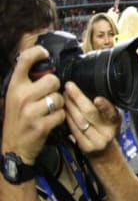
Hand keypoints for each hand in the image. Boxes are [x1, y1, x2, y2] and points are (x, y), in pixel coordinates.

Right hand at [1, 46, 64, 163]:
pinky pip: (61, 114)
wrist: (14, 148)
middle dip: (55, 89)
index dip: (37, 52)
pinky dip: (60, 118)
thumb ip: (27, 83)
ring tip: (48, 111)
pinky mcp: (41, 125)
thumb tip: (45, 66)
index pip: (24, 60)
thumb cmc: (18, 120)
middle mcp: (21, 96)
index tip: (45, 54)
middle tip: (48, 97)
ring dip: (59, 105)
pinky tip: (50, 121)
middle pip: (53, 80)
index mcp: (14, 87)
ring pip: (59, 98)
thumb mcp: (15, 98)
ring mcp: (30, 111)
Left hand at [63, 82, 120, 155]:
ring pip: (80, 121)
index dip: (104, 106)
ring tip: (64, 96)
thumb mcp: (110, 117)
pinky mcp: (86, 146)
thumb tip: (87, 89)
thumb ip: (103, 107)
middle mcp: (108, 131)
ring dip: (70, 107)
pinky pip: (74, 130)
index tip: (97, 99)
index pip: (111, 112)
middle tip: (70, 87)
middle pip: (91, 113)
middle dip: (78, 98)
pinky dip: (68, 119)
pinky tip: (63, 111)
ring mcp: (97, 140)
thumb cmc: (104, 129)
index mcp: (115, 121)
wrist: (104, 152)